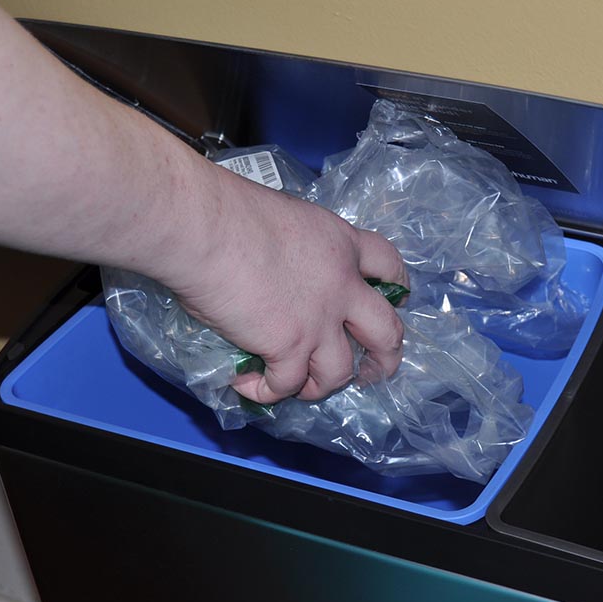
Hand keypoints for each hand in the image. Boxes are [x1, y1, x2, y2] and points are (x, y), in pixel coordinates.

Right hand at [162, 165, 407, 404]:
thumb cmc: (230, 210)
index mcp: (342, 244)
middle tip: (373, 372)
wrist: (205, 227)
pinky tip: (248, 384)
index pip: (388, 265)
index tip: (396, 302)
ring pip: (340, 372)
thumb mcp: (286, 219)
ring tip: (300, 387)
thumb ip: (298, 250)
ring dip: (321, 386)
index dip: (396, 287)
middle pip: (387, 331)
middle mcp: (342, 285)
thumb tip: (277, 272)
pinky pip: (286, 385)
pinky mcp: (288, 347)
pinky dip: (266, 391)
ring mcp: (319, 320)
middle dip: (385, 358)